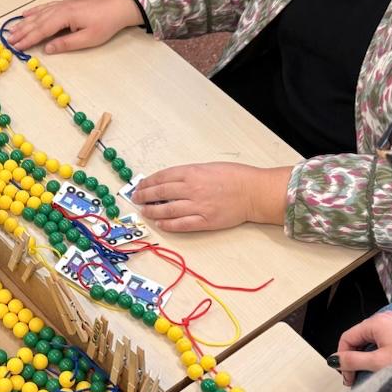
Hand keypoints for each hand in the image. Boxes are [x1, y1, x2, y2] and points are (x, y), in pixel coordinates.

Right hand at [3, 0, 142, 54]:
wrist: (118, 6)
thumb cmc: (106, 24)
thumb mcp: (88, 39)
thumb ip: (66, 44)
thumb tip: (47, 49)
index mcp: (65, 17)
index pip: (42, 30)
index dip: (28, 39)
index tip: (16, 47)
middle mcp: (60, 8)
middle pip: (37, 22)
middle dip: (22, 32)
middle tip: (8, 41)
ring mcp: (62, 4)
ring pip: (38, 14)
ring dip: (24, 23)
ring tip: (12, 30)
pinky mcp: (66, 3)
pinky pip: (45, 7)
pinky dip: (34, 10)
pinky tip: (26, 14)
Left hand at [131, 163, 288, 232]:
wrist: (254, 192)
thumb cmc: (235, 177)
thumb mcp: (208, 167)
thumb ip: (189, 174)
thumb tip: (169, 181)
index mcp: (192, 172)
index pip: (161, 177)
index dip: (147, 182)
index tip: (140, 186)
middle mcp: (192, 189)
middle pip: (160, 193)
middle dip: (144, 196)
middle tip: (137, 199)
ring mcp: (197, 206)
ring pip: (166, 211)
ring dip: (152, 212)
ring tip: (144, 212)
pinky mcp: (205, 221)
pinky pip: (180, 224)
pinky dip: (168, 225)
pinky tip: (160, 224)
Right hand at [333, 311, 391, 385]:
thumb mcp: (378, 362)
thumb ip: (353, 361)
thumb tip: (334, 360)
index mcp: (375, 322)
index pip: (347, 338)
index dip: (343, 358)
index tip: (348, 378)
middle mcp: (388, 316)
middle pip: (363, 337)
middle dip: (357, 358)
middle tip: (359, 378)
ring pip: (378, 337)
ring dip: (372, 354)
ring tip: (376, 372)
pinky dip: (388, 350)